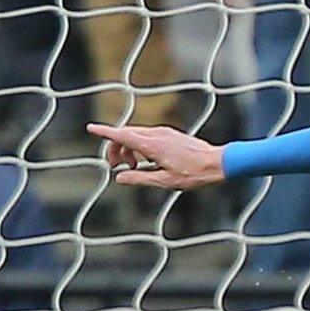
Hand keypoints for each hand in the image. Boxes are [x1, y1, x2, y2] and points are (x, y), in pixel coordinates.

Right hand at [88, 123, 225, 189]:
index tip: (91, 128)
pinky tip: (148, 162)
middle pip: (126, 135)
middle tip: (117, 167)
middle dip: (115, 149)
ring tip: (134, 167)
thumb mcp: (164, 182)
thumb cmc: (194, 174)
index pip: (123, 135)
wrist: (218, 163)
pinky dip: (140, 147)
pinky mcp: (170, 135)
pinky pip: (147, 137)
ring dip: (128, 149)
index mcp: (153, 145)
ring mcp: (164, 132)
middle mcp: (157, 135)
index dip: (105, 132)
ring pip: (136, 136)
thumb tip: (120, 178)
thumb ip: (140, 179)